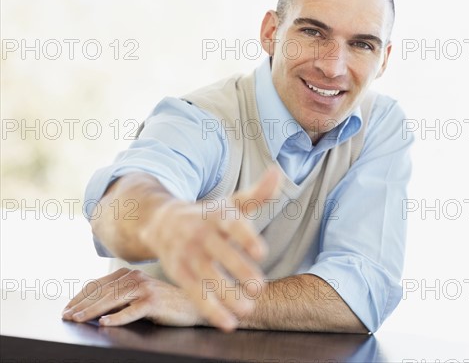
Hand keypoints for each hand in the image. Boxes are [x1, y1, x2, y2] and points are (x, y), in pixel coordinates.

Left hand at [62, 268, 202, 325]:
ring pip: (112, 299)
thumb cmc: (165, 303)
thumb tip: (90, 306)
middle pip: (102, 292)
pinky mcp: (154, 301)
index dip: (80, 296)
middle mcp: (136, 277)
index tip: (67, 308)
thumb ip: (121, 295)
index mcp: (130, 273)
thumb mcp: (140, 294)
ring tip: (78, 319)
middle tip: (66, 316)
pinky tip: (104, 323)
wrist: (193, 305)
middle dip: (81, 304)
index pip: (98, 284)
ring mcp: (145, 288)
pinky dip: (116, 318)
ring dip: (92, 310)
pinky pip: (131, 311)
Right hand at [138, 167, 280, 330]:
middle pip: (220, 253)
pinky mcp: (178, 273)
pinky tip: (228, 323)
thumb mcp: (231, 203)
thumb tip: (279, 173)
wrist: (162, 221)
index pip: (231, 225)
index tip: (261, 252)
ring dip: (226, 295)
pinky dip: (210, 309)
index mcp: (217, 215)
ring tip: (248, 310)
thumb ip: (258, 194)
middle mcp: (200, 234)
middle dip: (239, 271)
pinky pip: (194, 293)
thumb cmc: (208, 214)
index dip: (245, 238)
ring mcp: (188, 254)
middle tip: (259, 288)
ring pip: (206, 276)